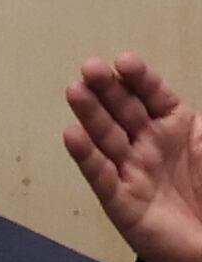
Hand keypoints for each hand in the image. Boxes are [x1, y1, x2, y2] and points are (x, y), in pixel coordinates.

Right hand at [68, 54, 201, 261]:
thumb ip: (198, 129)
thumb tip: (183, 107)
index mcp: (177, 126)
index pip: (153, 96)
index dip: (139, 79)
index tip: (124, 62)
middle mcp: (150, 144)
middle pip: (124, 111)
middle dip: (107, 90)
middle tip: (89, 68)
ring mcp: (132, 170)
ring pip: (107, 137)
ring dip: (90, 114)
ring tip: (75, 91)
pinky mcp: (120, 200)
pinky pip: (100, 175)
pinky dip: (86, 156)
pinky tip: (72, 135)